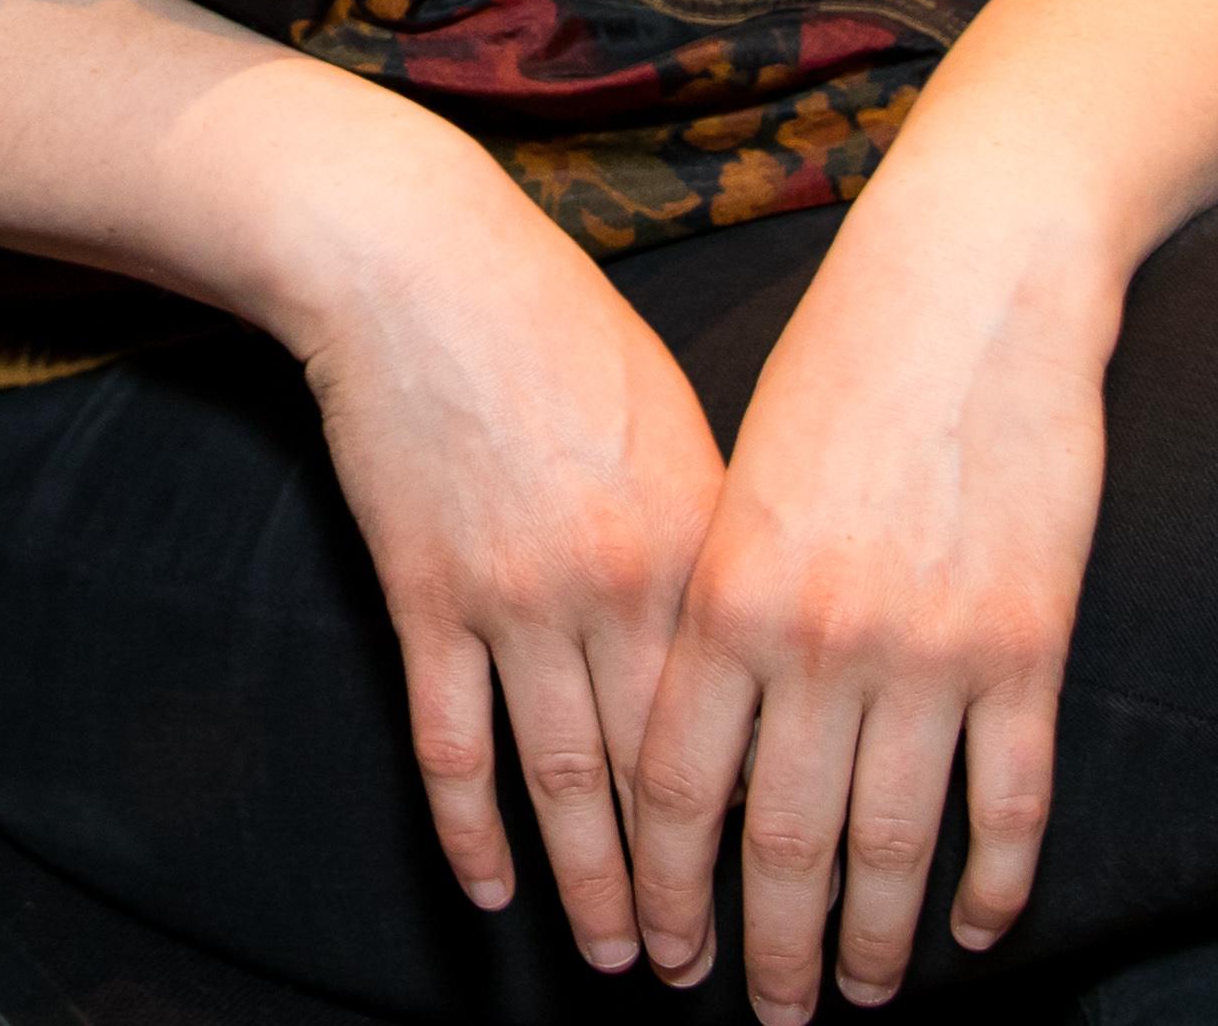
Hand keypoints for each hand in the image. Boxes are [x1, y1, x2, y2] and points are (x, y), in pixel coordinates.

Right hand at [288, 153, 735, 975]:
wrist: (417, 263)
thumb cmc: (559, 326)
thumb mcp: (678, 422)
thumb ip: (719, 537)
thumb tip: (753, 637)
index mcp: (701, 544)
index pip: (751, 723)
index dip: (772, 828)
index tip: (800, 901)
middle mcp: (621, 585)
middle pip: (666, 776)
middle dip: (694, 890)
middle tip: (717, 977)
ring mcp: (517, 597)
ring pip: (565, 780)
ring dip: (594, 886)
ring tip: (622, 961)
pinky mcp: (427, 594)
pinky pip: (453, 739)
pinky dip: (472, 824)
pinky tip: (493, 890)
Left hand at [622, 165, 1120, 1017]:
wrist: (967, 283)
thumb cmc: (836, 368)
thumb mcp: (736, 481)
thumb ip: (716, 608)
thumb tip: (696, 732)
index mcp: (724, 594)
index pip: (675, 787)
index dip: (664, 886)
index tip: (662, 952)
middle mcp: (817, 638)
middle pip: (779, 841)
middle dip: (765, 948)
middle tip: (764, 1016)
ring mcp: (927, 648)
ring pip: (890, 843)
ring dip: (869, 942)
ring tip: (857, 999)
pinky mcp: (1025, 642)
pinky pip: (1009, 801)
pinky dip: (992, 883)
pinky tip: (972, 932)